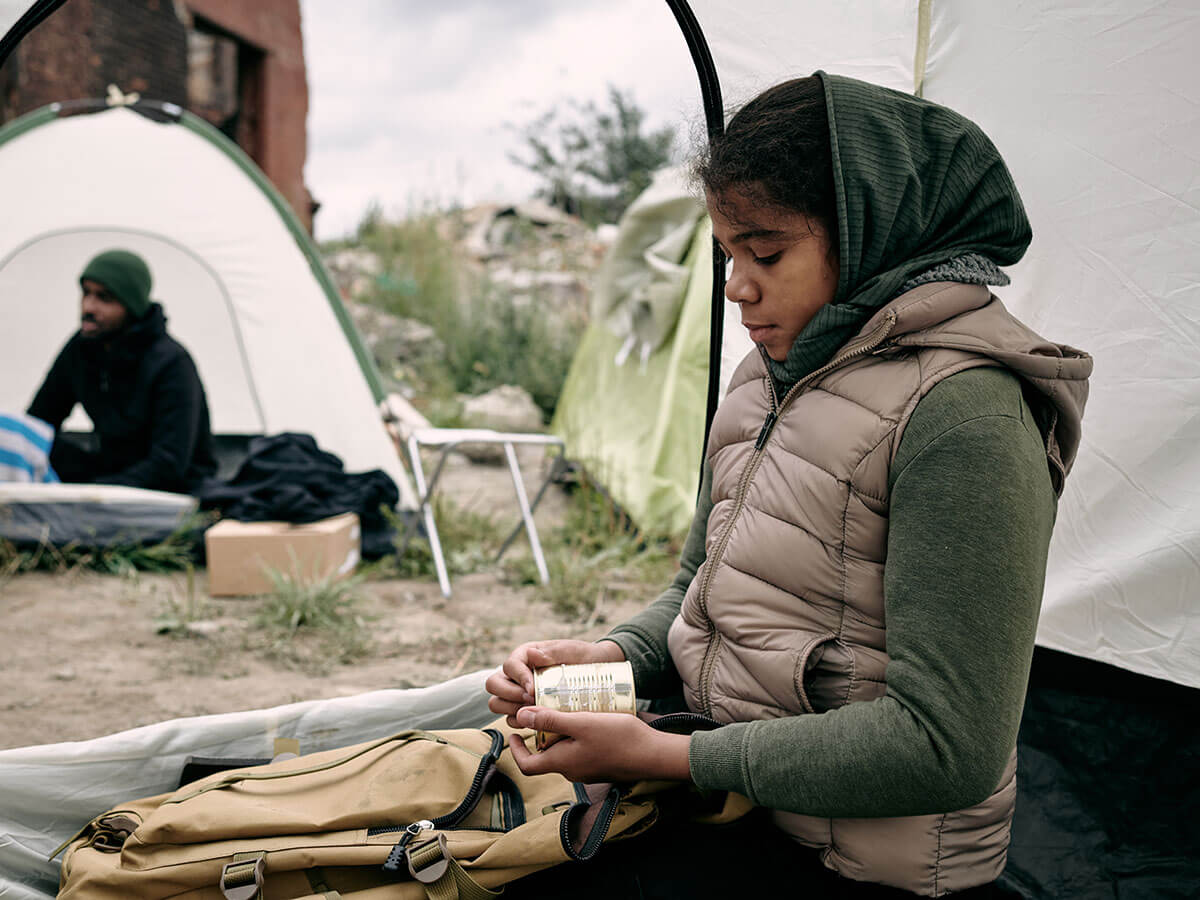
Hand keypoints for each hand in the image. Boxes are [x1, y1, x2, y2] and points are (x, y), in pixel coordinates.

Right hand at [486, 639, 625, 725]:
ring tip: (533, 711)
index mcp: (524, 655)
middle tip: (532, 701)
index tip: (533, 690)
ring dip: (510, 709)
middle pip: (493, 684)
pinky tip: (537, 721)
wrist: (596, 672)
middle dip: (509, 695)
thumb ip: (552, 652)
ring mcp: (517, 692)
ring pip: (496, 703)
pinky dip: (519, 722)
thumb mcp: (571, 650)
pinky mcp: (524, 709)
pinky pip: (510, 719)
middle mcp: (516, 674)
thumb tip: (531, 654)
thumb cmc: (583, 658)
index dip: (518, 678)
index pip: (509, 665)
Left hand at [507, 707, 691, 783]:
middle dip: (542, 733)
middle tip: (545, 709)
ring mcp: (587, 769)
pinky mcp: (601, 765)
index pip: (528, 765)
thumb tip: (520, 717)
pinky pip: (580, 751)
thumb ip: (550, 720)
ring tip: (568, 709)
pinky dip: (577, 736)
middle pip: (546, 755)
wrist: (653, 755)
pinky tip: (589, 719)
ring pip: (565, 751)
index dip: (516, 751)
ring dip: (561, 733)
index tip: (515, 733)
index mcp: (562, 762)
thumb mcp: (581, 723)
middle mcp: (572, 770)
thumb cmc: (618, 738)